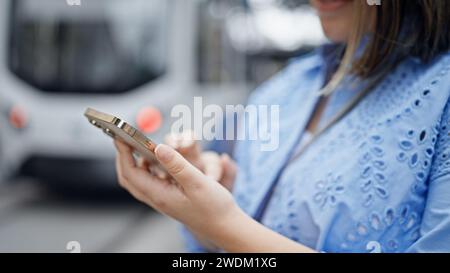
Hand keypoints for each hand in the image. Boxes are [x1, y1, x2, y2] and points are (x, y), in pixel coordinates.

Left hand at [114, 140, 240, 240]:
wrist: (224, 226)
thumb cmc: (214, 207)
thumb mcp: (197, 182)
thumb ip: (177, 165)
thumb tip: (159, 147)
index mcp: (160, 195)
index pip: (131, 172)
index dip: (123, 152)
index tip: (119, 135)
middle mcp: (157, 198)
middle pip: (129, 177)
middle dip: (123, 157)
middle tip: (123, 138)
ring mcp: (162, 199)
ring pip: (138, 180)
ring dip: (134, 162)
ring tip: (138, 145)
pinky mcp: (168, 198)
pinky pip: (150, 182)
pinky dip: (147, 168)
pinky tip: (156, 159)